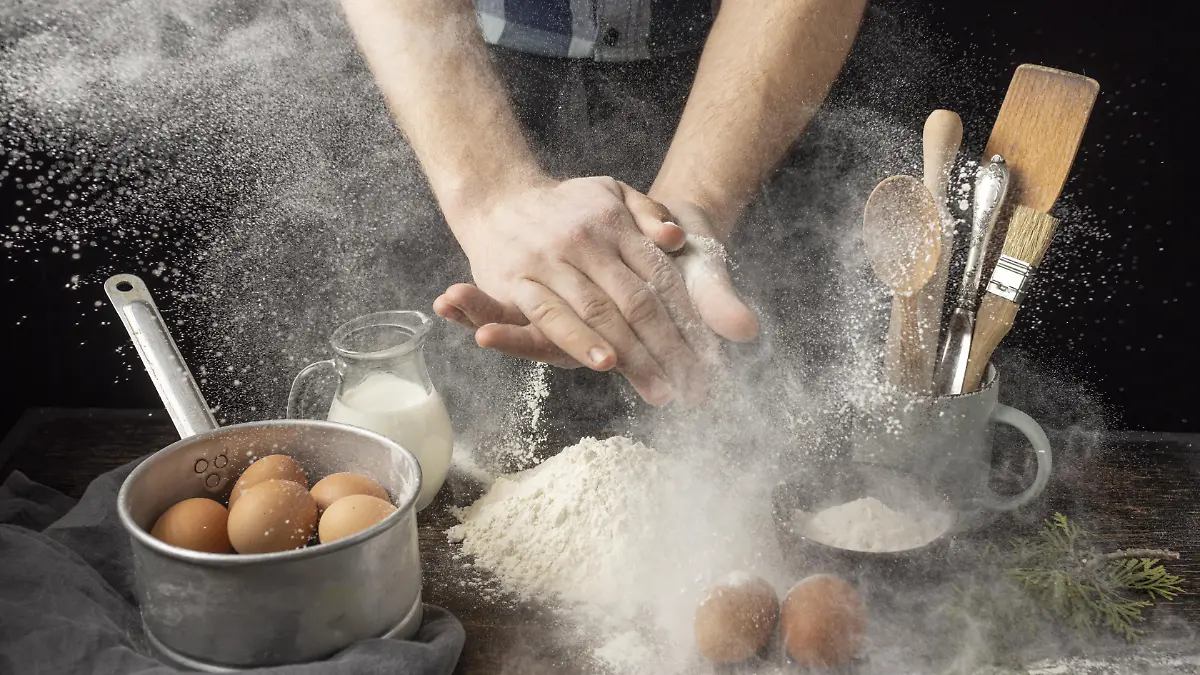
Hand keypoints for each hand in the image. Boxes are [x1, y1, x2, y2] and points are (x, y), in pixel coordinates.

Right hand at [445, 176, 713, 405]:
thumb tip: (677, 239)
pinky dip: (579, 341)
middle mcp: (584, 241)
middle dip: (669, 348)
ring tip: (660, 387)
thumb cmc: (564, 206)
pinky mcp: (518, 282)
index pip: (661, 276)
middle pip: (637, 302)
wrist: (495, 197)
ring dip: (633, 355)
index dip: (689, 318)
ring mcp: (550, 261)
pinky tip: (604, 364)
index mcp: (614, 222)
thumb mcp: (612, 192)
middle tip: (696, 386)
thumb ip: (648, 213)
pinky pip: (551, 317)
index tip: (710, 354)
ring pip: (600, 313)